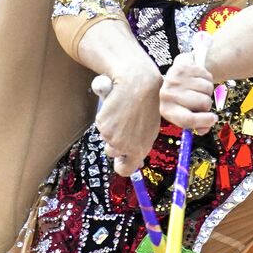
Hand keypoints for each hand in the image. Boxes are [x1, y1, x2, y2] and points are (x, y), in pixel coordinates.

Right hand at [92, 63, 161, 177]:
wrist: (139, 83)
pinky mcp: (103, 124)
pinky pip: (101, 123)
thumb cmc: (149, 103)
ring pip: (106, 136)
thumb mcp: (151, 128)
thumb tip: (138, 161)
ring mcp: (112, 136)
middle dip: (114, 141)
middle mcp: (125, 146)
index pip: (126, 170)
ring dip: (111, 127)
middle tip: (124, 124)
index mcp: (140, 149)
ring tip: (123, 112)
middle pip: (112, 152)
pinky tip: (116, 106)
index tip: (120, 158)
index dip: (121, 165)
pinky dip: (106, 116)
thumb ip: (141, 144)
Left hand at [160, 32, 218, 134]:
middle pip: (203, 103)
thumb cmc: (183, 98)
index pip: (188, 120)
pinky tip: (199, 79)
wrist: (176, 73)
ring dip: (208, 91)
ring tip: (199, 90)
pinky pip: (207, 76)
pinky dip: (208, 79)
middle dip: (207, 104)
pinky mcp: (183, 68)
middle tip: (202, 102)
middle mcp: (167, 95)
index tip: (213, 119)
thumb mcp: (185, 113)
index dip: (204, 121)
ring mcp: (175, 80)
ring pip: (207, 88)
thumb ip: (197, 124)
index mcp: (167, 111)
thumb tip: (204, 129)